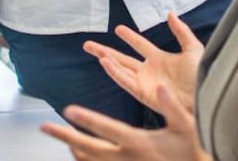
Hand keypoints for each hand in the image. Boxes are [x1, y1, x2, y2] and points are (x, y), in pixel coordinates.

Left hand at [41, 84, 210, 160]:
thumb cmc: (193, 151)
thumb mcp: (187, 126)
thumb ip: (171, 106)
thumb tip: (160, 85)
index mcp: (139, 143)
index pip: (106, 129)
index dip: (86, 119)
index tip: (68, 110)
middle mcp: (127, 159)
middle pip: (88, 148)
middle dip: (64, 136)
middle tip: (44, 127)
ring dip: (73, 148)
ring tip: (60, 136)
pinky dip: (85, 160)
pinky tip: (80, 152)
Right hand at [84, 13, 203, 114]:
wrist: (205, 98)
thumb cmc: (203, 78)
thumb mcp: (193, 49)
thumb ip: (181, 32)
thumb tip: (171, 14)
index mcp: (161, 60)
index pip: (140, 45)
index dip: (129, 37)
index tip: (118, 29)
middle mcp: (149, 71)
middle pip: (122, 58)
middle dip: (105, 50)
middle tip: (88, 44)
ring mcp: (145, 82)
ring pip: (120, 69)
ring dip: (106, 59)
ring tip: (93, 50)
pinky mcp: (144, 94)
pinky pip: (125, 81)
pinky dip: (114, 72)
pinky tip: (104, 62)